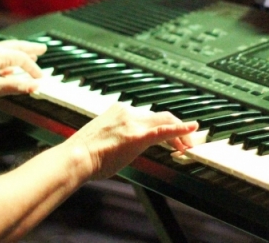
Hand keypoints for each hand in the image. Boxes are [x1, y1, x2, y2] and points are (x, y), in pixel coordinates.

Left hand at [0, 40, 45, 99]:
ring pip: (8, 48)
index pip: (23, 59)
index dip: (33, 69)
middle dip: (31, 48)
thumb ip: (17, 86)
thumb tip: (35, 86)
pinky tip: (10, 64)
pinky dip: (10, 55)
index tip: (39, 78)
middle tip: (43, 49)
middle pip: (17, 46)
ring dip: (21, 50)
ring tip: (30, 53)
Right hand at [68, 103, 198, 180]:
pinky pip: (164, 130)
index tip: (170, 136)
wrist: (76, 157)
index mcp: (119, 110)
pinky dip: (180, 129)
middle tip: (185, 141)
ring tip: (186, 146)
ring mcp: (133, 123)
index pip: (148, 115)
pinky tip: (192, 130)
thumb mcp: (104, 138)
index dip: (163, 125)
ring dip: (180, 133)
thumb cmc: (84, 154)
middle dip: (176, 128)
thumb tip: (123, 145)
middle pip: (160, 116)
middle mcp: (128, 112)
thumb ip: (117, 135)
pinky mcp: (137, 136)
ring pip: (165, 121)